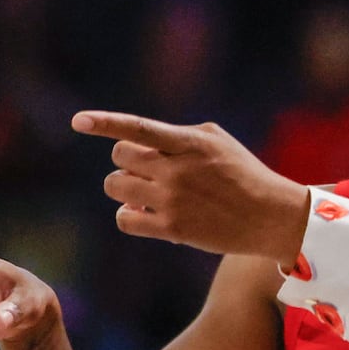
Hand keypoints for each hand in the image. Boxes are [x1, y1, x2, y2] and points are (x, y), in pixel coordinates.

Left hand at [71, 111, 310, 264]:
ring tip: (142, 191)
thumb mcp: (218, 142)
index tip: (78, 122)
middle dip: (128, 161)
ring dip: (123, 186)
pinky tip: (142, 211)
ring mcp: (173, 199)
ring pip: (116, 186)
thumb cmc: (243, 174)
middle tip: (148, 169)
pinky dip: (127, 214)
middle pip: (121, 157)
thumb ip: (178, 136)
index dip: (105, 123)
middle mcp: (178, 169)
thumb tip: (138, 147)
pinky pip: (124, 218)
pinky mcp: (172, 228)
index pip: (138, 128)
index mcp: (190, 142)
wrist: (270, 216)